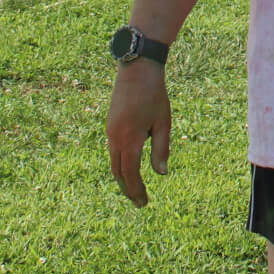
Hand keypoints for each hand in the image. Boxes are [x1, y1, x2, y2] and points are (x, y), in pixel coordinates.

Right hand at [106, 61, 171, 205]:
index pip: (130, 174)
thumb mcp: (163, 123)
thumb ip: (161, 149)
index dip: (136, 190)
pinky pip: (113, 151)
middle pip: (118, 172)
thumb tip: (162, 174)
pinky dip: (120, 164)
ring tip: (134, 189)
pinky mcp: (110, 125)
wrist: (137, 70)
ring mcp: (110, 131)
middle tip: (139, 202)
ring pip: (113, 162)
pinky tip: (129, 167)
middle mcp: (115, 138)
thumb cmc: (154, 96)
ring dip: (123, 177)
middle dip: (128, 189)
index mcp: (129, 140)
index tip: (143, 203)